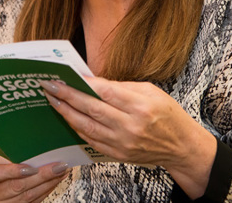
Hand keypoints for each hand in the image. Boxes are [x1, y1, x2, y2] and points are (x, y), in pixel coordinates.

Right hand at [0, 162, 68, 201]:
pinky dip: (45, 191)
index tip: (31, 167)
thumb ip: (3, 159)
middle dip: (41, 176)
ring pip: (27, 197)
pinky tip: (54, 182)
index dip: (12, 172)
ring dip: (48, 184)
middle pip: (16, 187)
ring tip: (60, 172)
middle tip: (57, 166)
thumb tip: (30, 147)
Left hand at [40, 78, 215, 198]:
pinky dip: (77, 128)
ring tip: (53, 101)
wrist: (181, 147)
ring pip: (87, 127)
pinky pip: (92, 140)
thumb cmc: (168, 115)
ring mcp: (123, 143)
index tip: (65, 76)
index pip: (105, 92)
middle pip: (92, 109)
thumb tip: (93, 81)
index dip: (82, 84)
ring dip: (67, 113)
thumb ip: (122, 87)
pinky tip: (68, 118)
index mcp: (142, 106)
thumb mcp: (151, 91)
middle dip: (67, 97)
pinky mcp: (119, 154)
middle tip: (50, 87)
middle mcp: (131, 126)